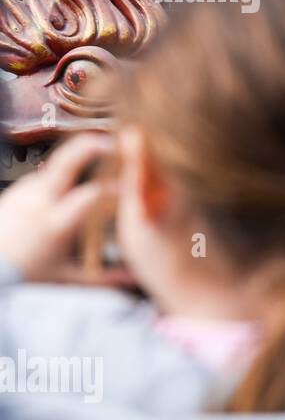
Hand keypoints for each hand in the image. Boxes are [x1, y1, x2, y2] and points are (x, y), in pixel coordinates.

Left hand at [0, 134, 123, 283]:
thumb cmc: (25, 276)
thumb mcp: (69, 278)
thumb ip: (106, 277)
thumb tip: (136, 277)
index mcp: (55, 224)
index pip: (92, 194)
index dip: (116, 187)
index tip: (132, 186)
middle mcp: (38, 203)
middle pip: (67, 161)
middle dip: (91, 146)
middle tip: (113, 142)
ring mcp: (24, 194)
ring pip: (55, 166)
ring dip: (76, 162)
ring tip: (96, 160)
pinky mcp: (14, 192)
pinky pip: (41, 178)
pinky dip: (58, 179)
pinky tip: (65, 189)